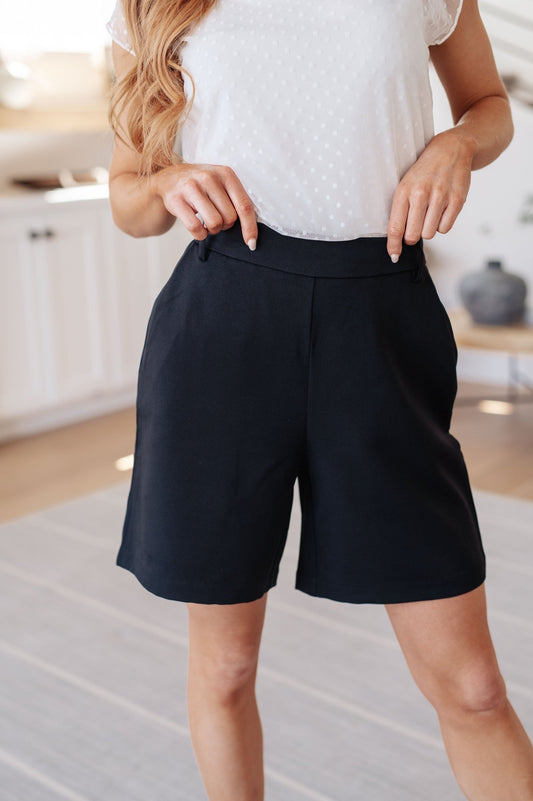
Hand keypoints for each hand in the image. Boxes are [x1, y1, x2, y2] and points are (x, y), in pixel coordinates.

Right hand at [154, 162, 258, 249]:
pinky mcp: (176, 200)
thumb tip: (251, 232)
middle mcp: (209, 177)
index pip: (244, 205)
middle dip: (225, 225)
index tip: (251, 243)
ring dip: (213, 230)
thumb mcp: (221, 184)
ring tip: (206, 222)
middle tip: (216, 218)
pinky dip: (199, 234)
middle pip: (230, 218)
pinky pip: (196, 228)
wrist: (169, 178)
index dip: (250, 227)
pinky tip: (197, 228)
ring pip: (214, 223)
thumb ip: (237, 200)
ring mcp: (191, 187)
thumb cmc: (201, 186)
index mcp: (225, 173)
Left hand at [386, 130, 475, 261]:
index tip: (394, 256)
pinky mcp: (457, 200)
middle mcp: (421, 194)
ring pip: (430, 234)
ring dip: (428, 229)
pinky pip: (445, 228)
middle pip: (413, 235)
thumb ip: (400, 210)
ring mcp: (441, 197)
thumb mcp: (406, 185)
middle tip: (415, 224)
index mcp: (404, 191)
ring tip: (430, 212)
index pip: (395, 227)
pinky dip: (442, 224)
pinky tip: (441, 210)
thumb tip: (397, 240)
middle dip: (413, 235)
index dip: (393, 246)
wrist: (453, 149)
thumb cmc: (424, 172)